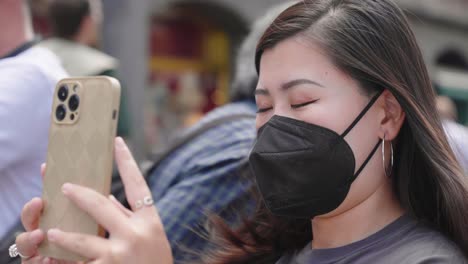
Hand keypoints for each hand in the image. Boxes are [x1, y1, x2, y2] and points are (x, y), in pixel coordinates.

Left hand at [16, 137, 172, 263]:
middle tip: (65, 187)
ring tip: (53, 230)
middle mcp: (136, 234)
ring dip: (65, 235)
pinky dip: (70, 261)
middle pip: (102, 206)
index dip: (127, 162)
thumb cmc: (155, 261)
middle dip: (80, 195)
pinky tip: (57, 260)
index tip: (117, 142)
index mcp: (150, 221)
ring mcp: (120, 254)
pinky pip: (82, 263)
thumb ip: (130, 218)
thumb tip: (110, 197)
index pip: (137, 185)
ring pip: (83, 240)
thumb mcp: (151, 236)